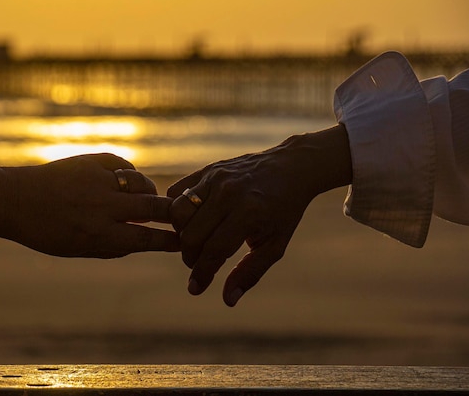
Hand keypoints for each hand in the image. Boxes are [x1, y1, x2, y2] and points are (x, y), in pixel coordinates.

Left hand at [4, 153, 179, 257]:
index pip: (146, 238)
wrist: (14, 200)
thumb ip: (113, 248)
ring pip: (142, 183)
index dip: (169, 240)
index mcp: (100, 234)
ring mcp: (98, 181)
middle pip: (153, 208)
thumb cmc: (45, 232)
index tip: (182, 241)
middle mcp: (103, 207)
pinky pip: (124, 165)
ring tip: (149, 198)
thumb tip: (144, 243)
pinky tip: (126, 182)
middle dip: (171, 213)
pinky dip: (130, 175)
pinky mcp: (91, 161)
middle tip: (179, 216)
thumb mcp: (78, 250)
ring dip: (151, 192)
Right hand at [167, 126, 350, 305]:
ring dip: (181, 233)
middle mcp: (229, 193)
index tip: (195, 288)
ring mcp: (215, 177)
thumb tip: (228, 300)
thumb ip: (251, 272)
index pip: (214, 250)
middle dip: (190, 257)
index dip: (202, 273)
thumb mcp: (275, 245)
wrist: (291, 168)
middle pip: (191, 234)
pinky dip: (177, 210)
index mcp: (249, 213)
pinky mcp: (207, 169)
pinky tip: (192, 220)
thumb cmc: (284, 211)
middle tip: (200, 263)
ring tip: (196, 241)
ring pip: (178, 212)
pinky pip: (177, 193)